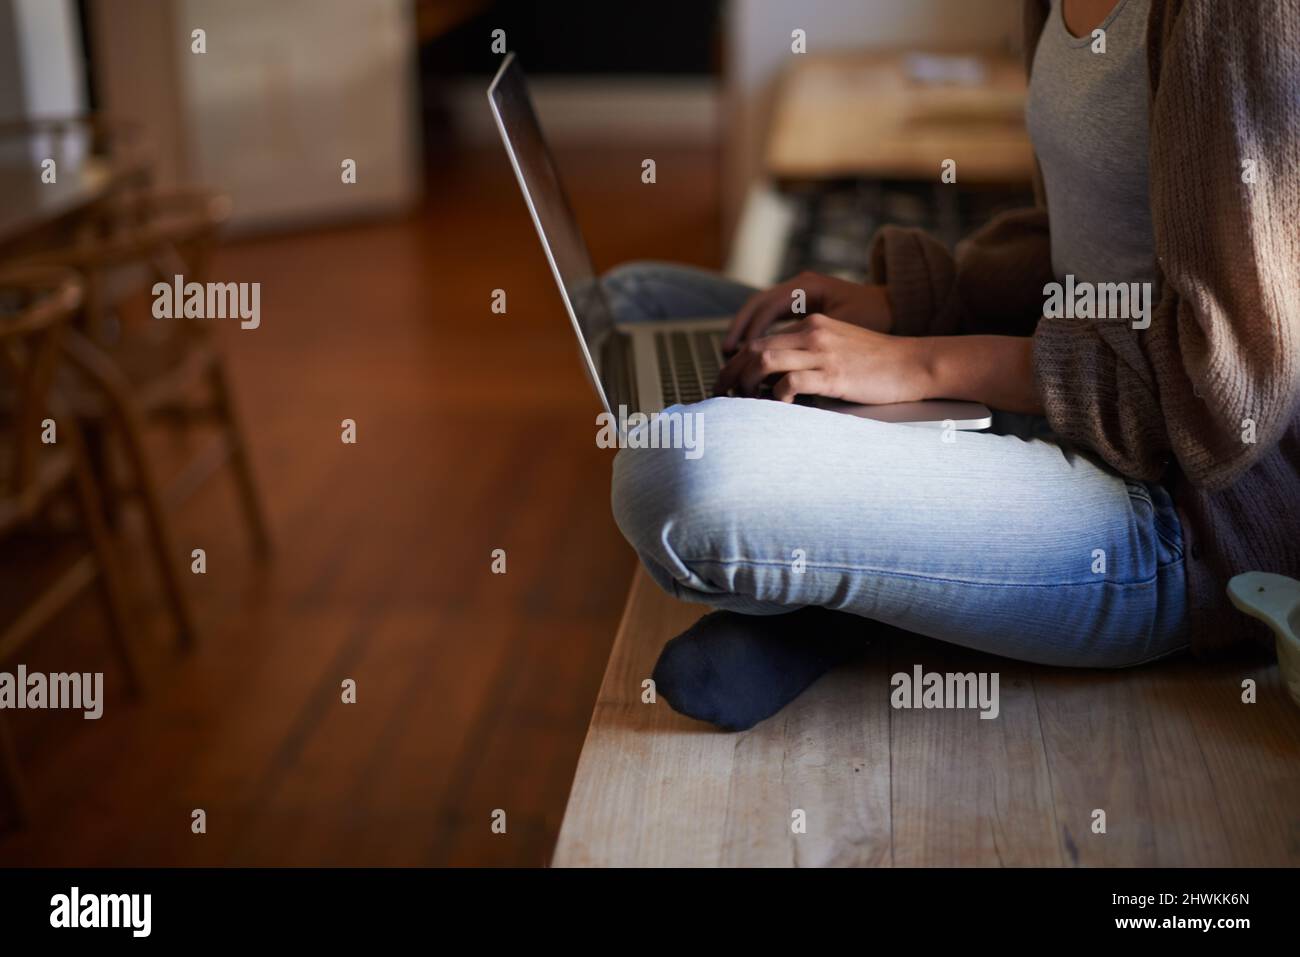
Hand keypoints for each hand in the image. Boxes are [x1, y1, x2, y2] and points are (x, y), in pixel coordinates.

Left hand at [715, 312, 932, 404]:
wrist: (914, 364)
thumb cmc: (878, 362)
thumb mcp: (838, 347)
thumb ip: (808, 353)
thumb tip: (775, 377)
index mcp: (812, 324)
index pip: (761, 339)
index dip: (737, 360)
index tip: (728, 379)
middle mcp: (812, 333)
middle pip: (754, 348)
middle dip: (731, 372)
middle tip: (721, 393)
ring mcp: (822, 353)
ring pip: (764, 361)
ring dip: (745, 383)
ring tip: (741, 400)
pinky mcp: (833, 375)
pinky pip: (790, 383)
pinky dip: (775, 396)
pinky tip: (776, 406)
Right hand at [722, 271, 893, 351]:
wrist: (896, 304)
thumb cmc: (876, 317)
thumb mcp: (846, 327)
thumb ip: (815, 340)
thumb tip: (786, 360)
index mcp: (808, 285)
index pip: (768, 306)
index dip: (752, 331)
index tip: (741, 353)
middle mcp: (800, 284)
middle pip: (757, 304)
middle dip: (739, 329)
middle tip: (726, 354)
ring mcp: (799, 291)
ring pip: (761, 309)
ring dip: (745, 331)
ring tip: (732, 354)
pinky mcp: (802, 302)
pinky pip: (772, 314)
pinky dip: (759, 330)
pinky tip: (753, 349)